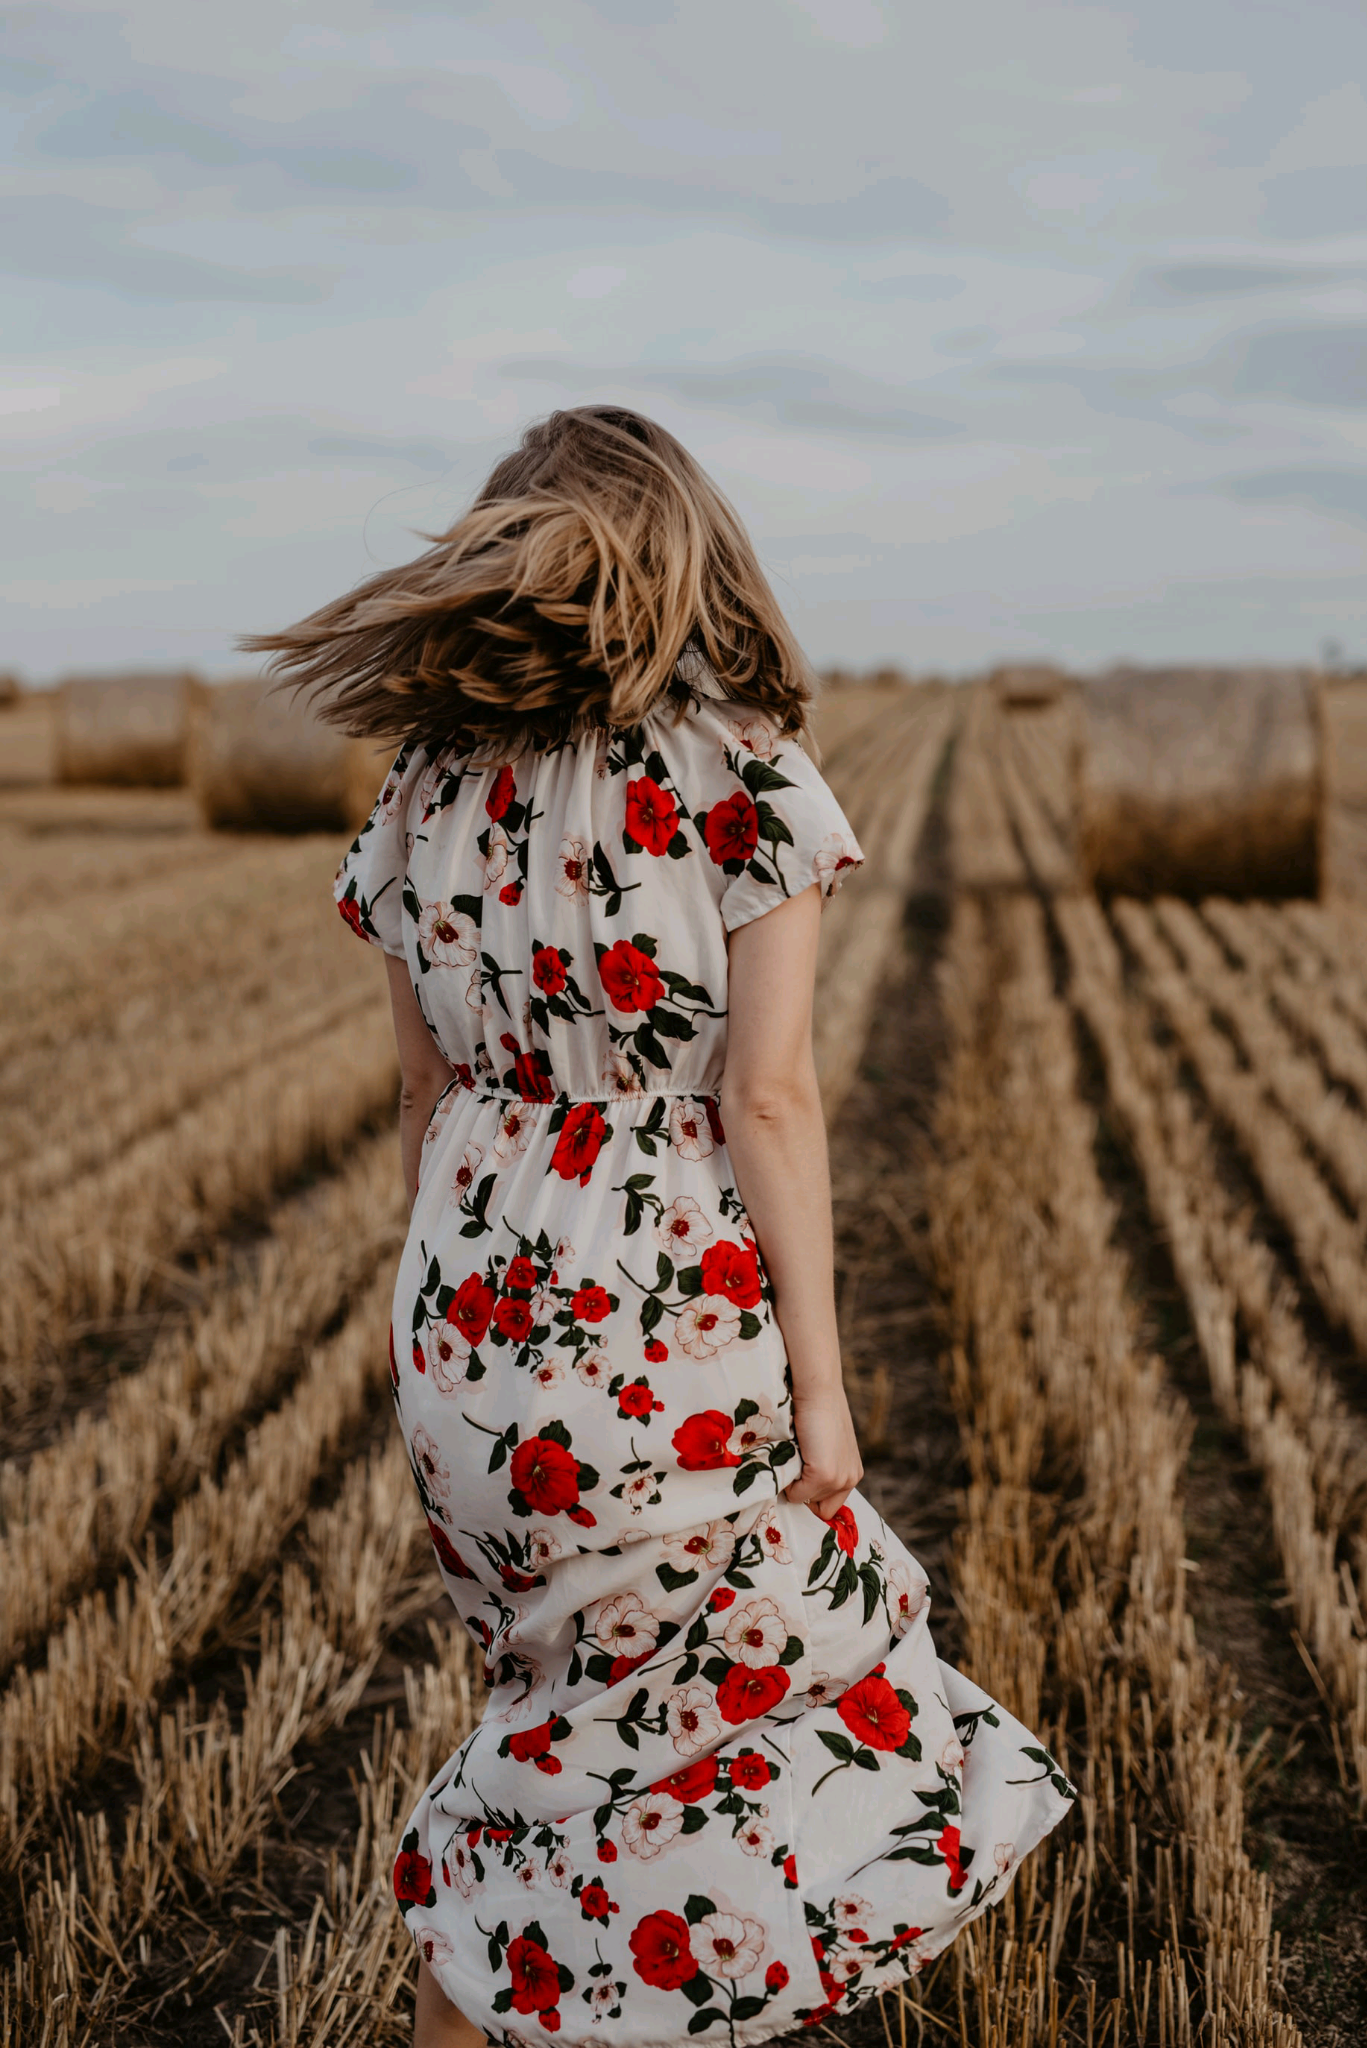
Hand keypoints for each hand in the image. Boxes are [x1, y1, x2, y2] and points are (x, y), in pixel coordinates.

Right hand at [784, 1386, 862, 1521]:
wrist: (818, 1392)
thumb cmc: (817, 1412)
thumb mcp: (824, 1446)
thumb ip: (820, 1466)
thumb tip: (797, 1488)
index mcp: (853, 1473)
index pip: (831, 1506)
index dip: (813, 1497)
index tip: (798, 1483)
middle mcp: (850, 1479)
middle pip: (820, 1509)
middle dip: (805, 1495)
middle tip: (794, 1471)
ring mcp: (839, 1479)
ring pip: (805, 1500)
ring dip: (794, 1484)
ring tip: (795, 1456)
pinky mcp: (825, 1475)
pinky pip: (796, 1493)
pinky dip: (788, 1480)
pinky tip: (792, 1454)